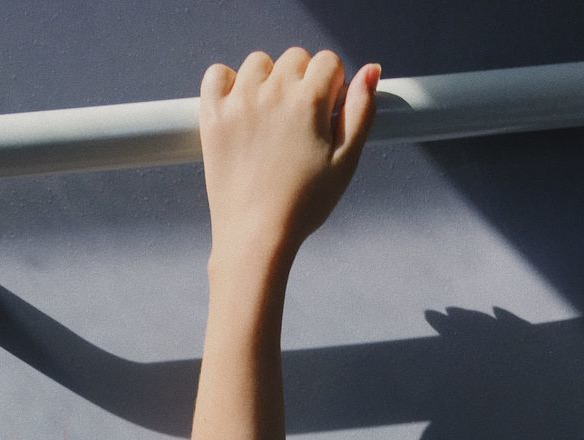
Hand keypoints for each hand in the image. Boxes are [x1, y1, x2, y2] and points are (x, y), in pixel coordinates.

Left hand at [199, 48, 379, 268]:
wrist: (256, 237)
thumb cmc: (303, 205)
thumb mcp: (345, 163)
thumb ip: (361, 112)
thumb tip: (371, 70)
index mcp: (309, 101)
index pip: (327, 62)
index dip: (330, 88)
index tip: (323, 116)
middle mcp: (273, 92)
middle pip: (294, 59)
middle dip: (300, 83)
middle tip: (295, 126)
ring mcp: (239, 101)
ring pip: (258, 64)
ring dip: (266, 82)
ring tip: (268, 122)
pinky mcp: (213, 115)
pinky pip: (217, 74)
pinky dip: (227, 85)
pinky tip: (239, 110)